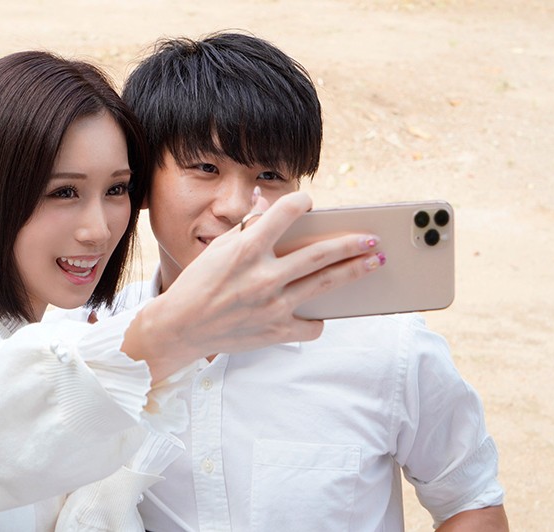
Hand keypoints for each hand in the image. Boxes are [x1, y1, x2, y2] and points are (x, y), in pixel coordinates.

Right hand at [126, 192, 384, 379]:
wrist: (180, 328)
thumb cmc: (197, 285)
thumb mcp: (217, 249)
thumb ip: (247, 227)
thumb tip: (267, 205)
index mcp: (246, 249)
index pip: (286, 212)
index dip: (302, 202)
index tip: (310, 203)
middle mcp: (263, 276)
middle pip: (321, 254)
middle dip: (352, 243)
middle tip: (373, 239)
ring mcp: (272, 306)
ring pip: (325, 284)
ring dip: (355, 271)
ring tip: (373, 262)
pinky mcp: (275, 332)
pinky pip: (312, 325)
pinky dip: (316, 318)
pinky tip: (316, 312)